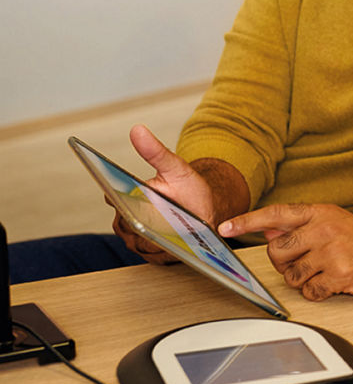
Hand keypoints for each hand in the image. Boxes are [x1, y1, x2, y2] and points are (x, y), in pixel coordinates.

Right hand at [112, 124, 217, 263]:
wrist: (206, 210)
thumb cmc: (187, 187)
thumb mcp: (174, 167)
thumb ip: (155, 151)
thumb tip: (137, 129)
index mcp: (128, 196)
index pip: (114, 198)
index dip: (116, 197)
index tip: (119, 194)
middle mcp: (128, 219)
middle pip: (124, 223)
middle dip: (136, 220)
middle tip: (150, 215)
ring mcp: (138, 238)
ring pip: (136, 241)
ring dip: (149, 237)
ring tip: (163, 232)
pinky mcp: (152, 253)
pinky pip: (151, 255)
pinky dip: (161, 250)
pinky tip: (172, 246)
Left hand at [220, 204, 352, 301]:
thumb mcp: (336, 222)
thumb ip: (302, 225)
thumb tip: (268, 228)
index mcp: (321, 213)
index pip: (276, 214)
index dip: (247, 221)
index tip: (224, 227)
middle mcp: (325, 228)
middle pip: (277, 252)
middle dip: (285, 263)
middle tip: (307, 263)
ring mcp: (333, 252)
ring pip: (292, 276)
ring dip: (305, 280)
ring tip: (327, 272)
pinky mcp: (341, 275)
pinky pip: (310, 292)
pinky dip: (319, 293)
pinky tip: (336, 284)